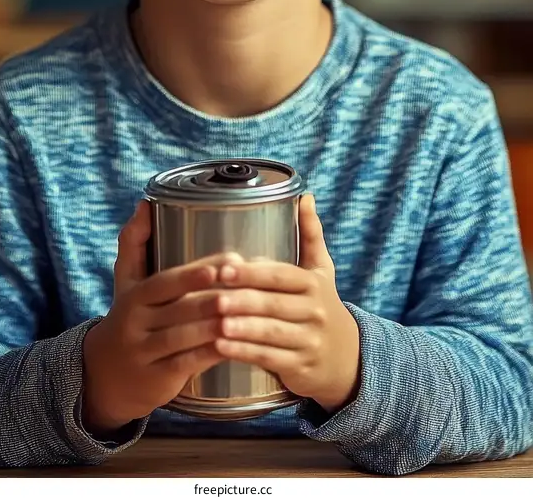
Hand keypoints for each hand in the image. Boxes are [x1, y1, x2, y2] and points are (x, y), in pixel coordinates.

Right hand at [82, 200, 240, 433]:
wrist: (104, 376)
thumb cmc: (128, 318)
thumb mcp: (126, 281)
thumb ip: (135, 242)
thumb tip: (146, 202)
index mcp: (134, 296)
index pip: (167, 280)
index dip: (197, 272)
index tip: (231, 262)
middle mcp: (135, 323)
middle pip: (179, 308)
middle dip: (214, 297)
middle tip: (247, 288)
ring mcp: (145, 353)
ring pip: (184, 337)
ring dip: (217, 326)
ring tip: (246, 315)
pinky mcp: (157, 380)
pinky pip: (186, 365)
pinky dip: (210, 355)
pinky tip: (233, 345)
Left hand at [213, 193, 360, 414]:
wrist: (348, 359)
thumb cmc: (322, 306)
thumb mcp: (321, 271)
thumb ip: (310, 234)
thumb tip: (305, 196)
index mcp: (313, 284)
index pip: (281, 275)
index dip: (253, 272)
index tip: (224, 268)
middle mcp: (315, 311)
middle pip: (274, 304)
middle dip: (243, 301)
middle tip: (214, 298)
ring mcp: (309, 341)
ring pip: (271, 333)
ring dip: (242, 329)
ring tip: (216, 323)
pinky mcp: (301, 367)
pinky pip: (269, 359)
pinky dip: (244, 354)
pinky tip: (221, 348)